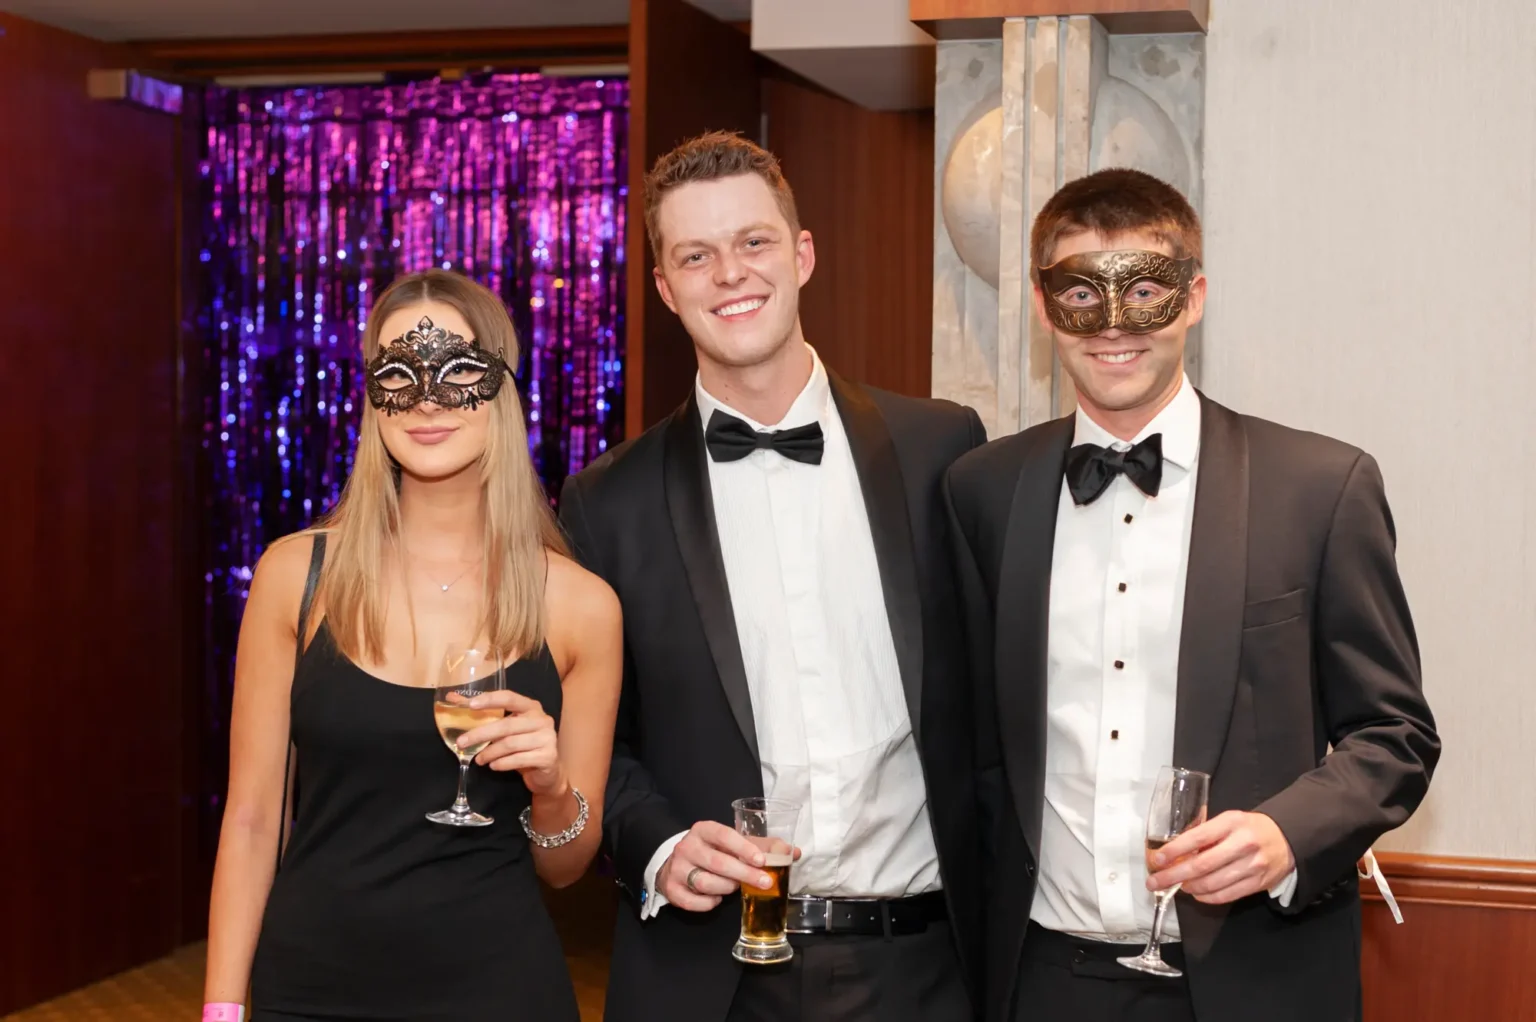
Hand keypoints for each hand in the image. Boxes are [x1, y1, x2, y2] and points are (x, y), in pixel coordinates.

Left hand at [458, 690, 566, 798]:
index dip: (490, 700)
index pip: (510, 697)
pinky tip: (493, 766)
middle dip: (481, 734)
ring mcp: (547, 738)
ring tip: (479, 759)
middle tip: (462, 743)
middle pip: (506, 724)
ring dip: (490, 752)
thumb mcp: (506, 728)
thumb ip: (484, 715)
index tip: (470, 705)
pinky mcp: (548, 756)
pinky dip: (502, 763)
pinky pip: (519, 759)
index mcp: (531, 707)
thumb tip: (453, 698)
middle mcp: (542, 719)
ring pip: (510, 744)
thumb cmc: (523, 745)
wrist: (547, 772)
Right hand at [657, 821, 798, 912]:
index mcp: (703, 830)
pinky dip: (710, 903)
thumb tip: (794, 852)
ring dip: (727, 888)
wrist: (675, 863)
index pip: (724, 835)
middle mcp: (687, 847)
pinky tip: (717, 898)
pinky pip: (694, 902)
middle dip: (744, 874)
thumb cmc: (712, 851)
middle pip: (718, 863)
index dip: (743, 848)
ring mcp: (677, 868)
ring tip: (735, 886)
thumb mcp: (733, 843)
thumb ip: (763, 847)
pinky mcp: (671, 889)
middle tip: (765, 882)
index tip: (761, 860)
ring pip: (706, 883)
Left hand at [1147, 810, 1295, 904]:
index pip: (1197, 838)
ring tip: (1177, 886)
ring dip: (1189, 887)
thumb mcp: (1229, 820)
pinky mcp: (1258, 883)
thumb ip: (1205, 833)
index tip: (1157, 860)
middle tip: (1155, 882)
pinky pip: (1227, 895)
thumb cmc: (1249, 828)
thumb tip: (1174, 851)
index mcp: (1231, 823)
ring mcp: (1252, 866)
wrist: (1288, 838)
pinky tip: (1196, 893)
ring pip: (1213, 883)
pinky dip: (1207, 897)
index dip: (1174, 851)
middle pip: (1202, 865)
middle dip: (1174, 876)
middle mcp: (1242, 844)